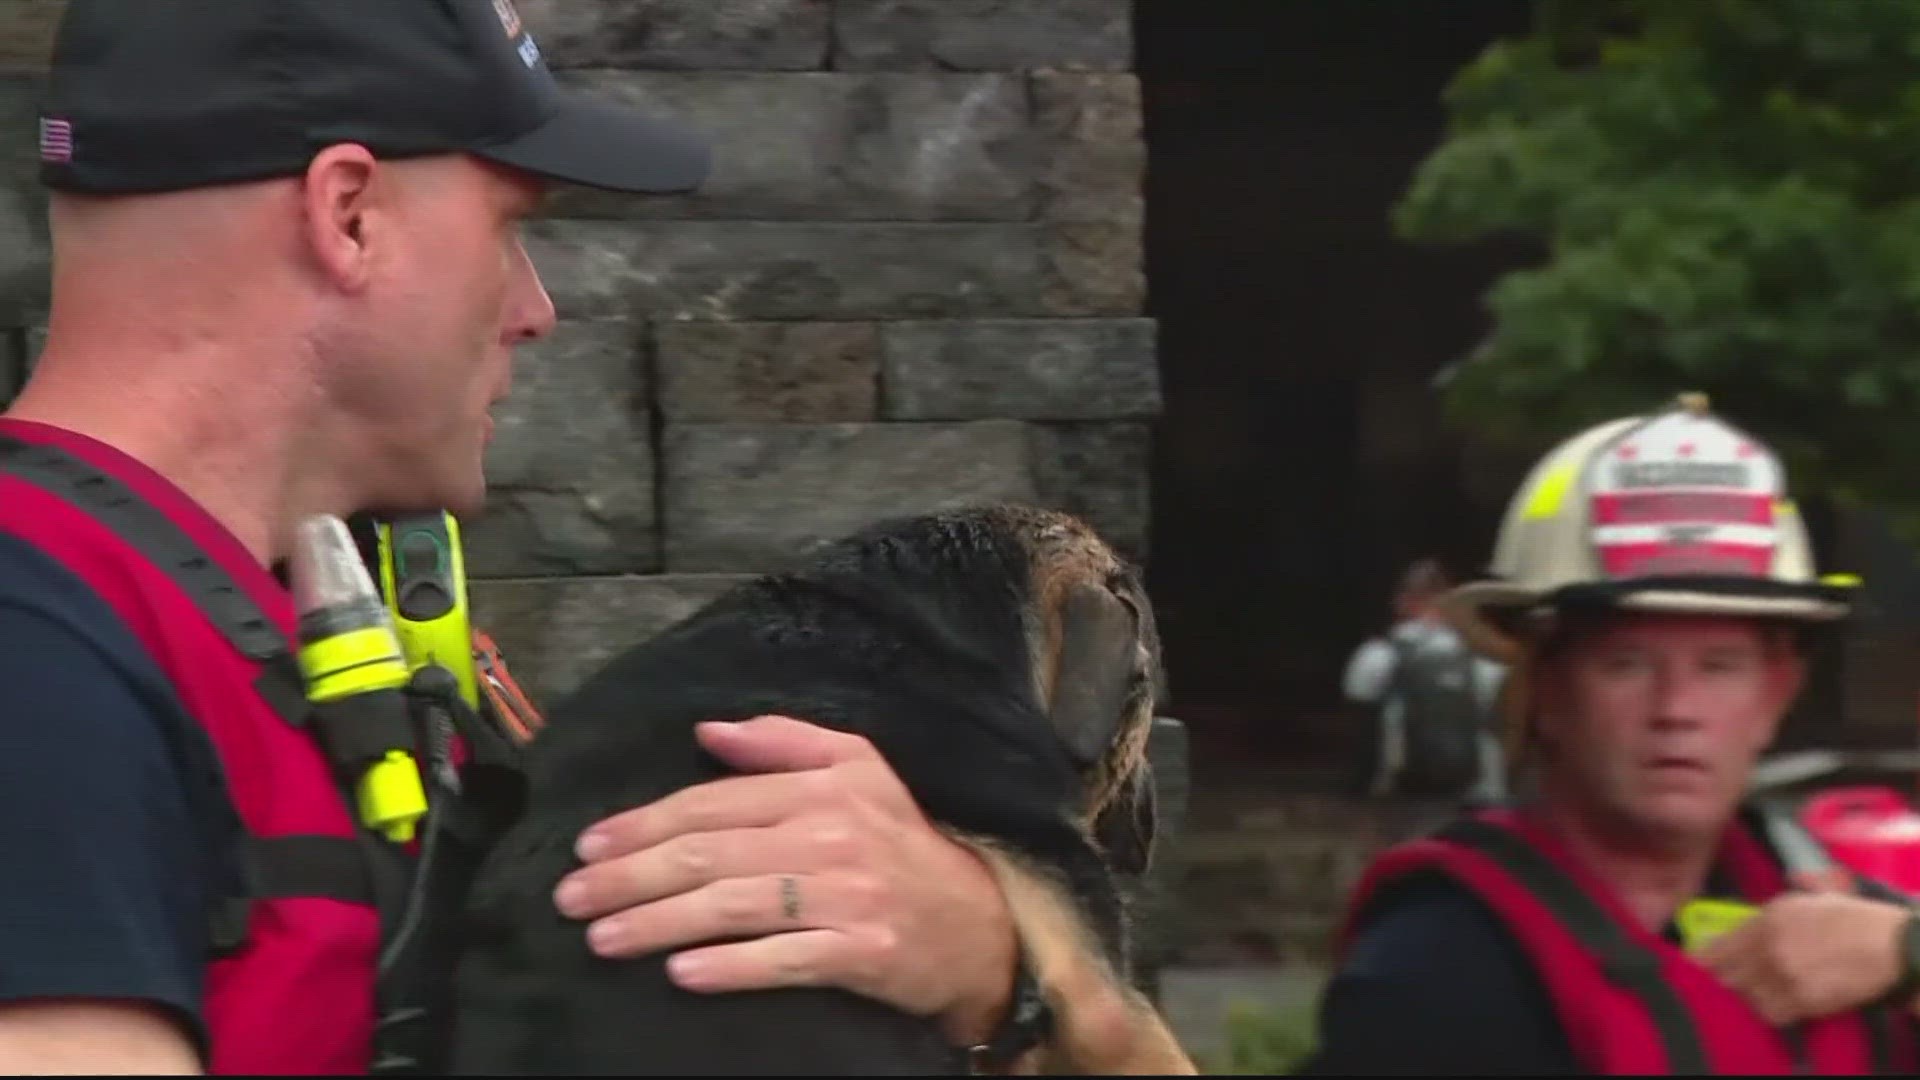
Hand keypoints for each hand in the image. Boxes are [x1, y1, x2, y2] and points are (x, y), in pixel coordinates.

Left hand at [551, 715, 1019, 1045]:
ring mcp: (846, 897)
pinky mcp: (862, 953)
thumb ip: (783, 742)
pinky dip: (730, 966)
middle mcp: (831, 835)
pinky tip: (681, 973)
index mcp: (823, 787)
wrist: (977, 925)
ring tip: (603, 939)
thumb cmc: (901, 844)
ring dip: (658, 923)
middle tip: (572, 898)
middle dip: (629, 876)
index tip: (587, 844)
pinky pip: (783, 961)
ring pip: (733, 906)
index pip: (714, 801)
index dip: (644, 822)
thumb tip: (706, 730)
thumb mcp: (858, 768)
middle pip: (710, 854)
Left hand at [1696, 890, 1910, 1024]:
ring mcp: (1784, 975)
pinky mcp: (1803, 1000)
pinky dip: (1769, 1012)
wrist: (1891, 946)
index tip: (1700, 966)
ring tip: (1755, 993)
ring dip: (1747, 997)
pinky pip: (1770, 1014)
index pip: (1718, 946)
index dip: (1704, 960)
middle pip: (1725, 975)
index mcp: (1767, 918)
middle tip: (1727, 983)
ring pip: (1745, 996)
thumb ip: (1781, 902)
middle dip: (1723, 980)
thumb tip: (1767, 900)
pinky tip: (1777, 1005)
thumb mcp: (1813, 897)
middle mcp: (1768, 946)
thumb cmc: (1855, 918)